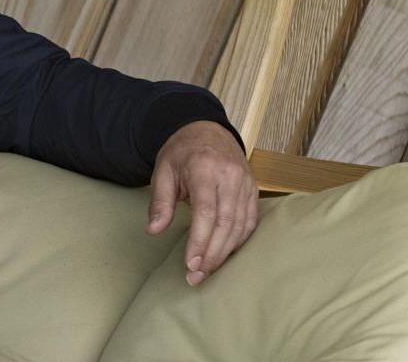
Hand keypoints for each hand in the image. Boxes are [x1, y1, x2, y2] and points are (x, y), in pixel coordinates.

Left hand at [145, 120, 257, 285]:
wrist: (206, 130)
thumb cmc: (181, 153)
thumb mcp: (162, 171)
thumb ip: (160, 202)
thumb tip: (153, 230)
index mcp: (206, 169)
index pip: (206, 211)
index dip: (200, 240)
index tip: (190, 264)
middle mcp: (231, 177)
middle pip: (226, 222)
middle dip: (212, 253)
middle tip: (196, 276)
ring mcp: (246, 184)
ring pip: (241, 225)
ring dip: (225, 252)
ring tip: (207, 271)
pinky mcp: (253, 191)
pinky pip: (250, 221)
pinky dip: (239, 241)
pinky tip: (226, 255)